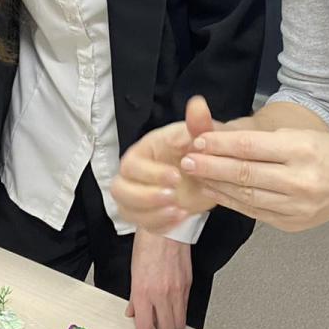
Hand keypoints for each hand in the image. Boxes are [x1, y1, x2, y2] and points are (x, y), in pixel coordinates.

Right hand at [112, 96, 218, 231]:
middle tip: (174, 197)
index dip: (151, 173)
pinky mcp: (144, 212)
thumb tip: (198, 104)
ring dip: (151, 213)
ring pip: (126, 208)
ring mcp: (136, 193)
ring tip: (179, 210)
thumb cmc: (197, 150)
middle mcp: (134, 172)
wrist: (208, 172)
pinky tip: (180, 218)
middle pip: (120, 189)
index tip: (177, 177)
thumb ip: (198, 124)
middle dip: (146, 196)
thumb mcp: (201, 136)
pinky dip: (160, 224)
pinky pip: (142, 224)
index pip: (132, 163)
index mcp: (143, 151)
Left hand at [125, 230, 192, 328]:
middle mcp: (161, 294)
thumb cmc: (148, 244)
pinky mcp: (188, 284)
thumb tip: (134, 310)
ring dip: (173, 322)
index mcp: (143, 292)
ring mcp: (177, 290)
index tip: (144, 328)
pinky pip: (186, 307)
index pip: (145, 328)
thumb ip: (134, 296)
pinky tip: (173, 300)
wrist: (165, 228)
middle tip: (156, 321)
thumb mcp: (134, 271)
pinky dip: (180, 308)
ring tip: (166, 314)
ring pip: (180, 323)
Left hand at [181, 128, 328, 231]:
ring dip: (216, 185)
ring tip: (196, 175)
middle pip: (245, 173)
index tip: (199, 141)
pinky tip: (216, 191)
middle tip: (187, 160)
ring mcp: (296, 207)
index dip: (221, 145)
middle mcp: (300, 180)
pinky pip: (253, 211)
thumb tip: (217, 137)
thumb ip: (259, 139)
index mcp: (302, 150)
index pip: (251, 147)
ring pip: (246, 195)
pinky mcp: (291, 224)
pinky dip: (231, 201)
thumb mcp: (297, 133)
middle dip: (211, 166)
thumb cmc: (325, 152)